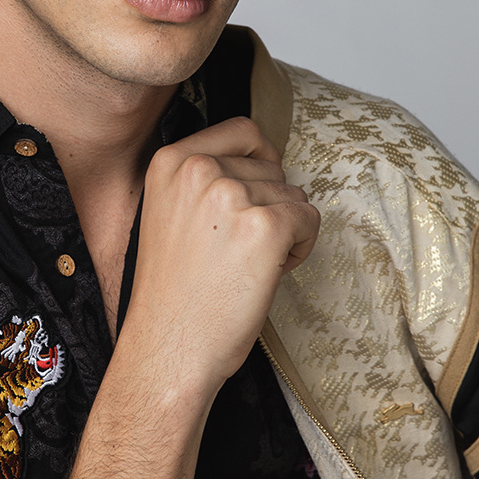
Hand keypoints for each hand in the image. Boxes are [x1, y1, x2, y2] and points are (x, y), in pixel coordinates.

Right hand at [120, 115, 319, 398]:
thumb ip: (202, 182)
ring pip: (293, 194)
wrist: (168, 347)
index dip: (261, 160)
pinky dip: (301, 247)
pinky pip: (310, 219)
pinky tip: (268, 274)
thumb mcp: (168, 215)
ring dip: (285, 229)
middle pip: (271, 168)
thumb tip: (262, 166)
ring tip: (248, 266)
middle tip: (241, 251)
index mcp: (170, 162)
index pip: (241, 130)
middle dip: (269, 206)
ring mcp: (233, 195)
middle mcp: (199, 169)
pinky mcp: (266, 226)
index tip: (259, 190)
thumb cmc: (170, 295)